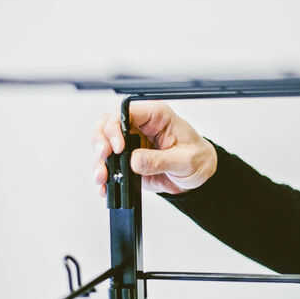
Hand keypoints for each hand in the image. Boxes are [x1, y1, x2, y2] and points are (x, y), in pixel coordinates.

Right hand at [92, 101, 217, 195]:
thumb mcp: (185, 160)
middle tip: (105, 159)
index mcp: (156, 116)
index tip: (118, 148)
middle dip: (101, 143)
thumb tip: (135, 161)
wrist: (200, 175)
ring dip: (99, 161)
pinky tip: (106, 186)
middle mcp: (140, 126)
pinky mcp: (128, 159)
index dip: (116, 127)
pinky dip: (105, 174)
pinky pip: (109, 164)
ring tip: (103, 177)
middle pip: (107, 125)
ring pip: (103, 144)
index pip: (126, 112)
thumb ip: (159, 160)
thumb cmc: (198, 158)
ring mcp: (131, 143)